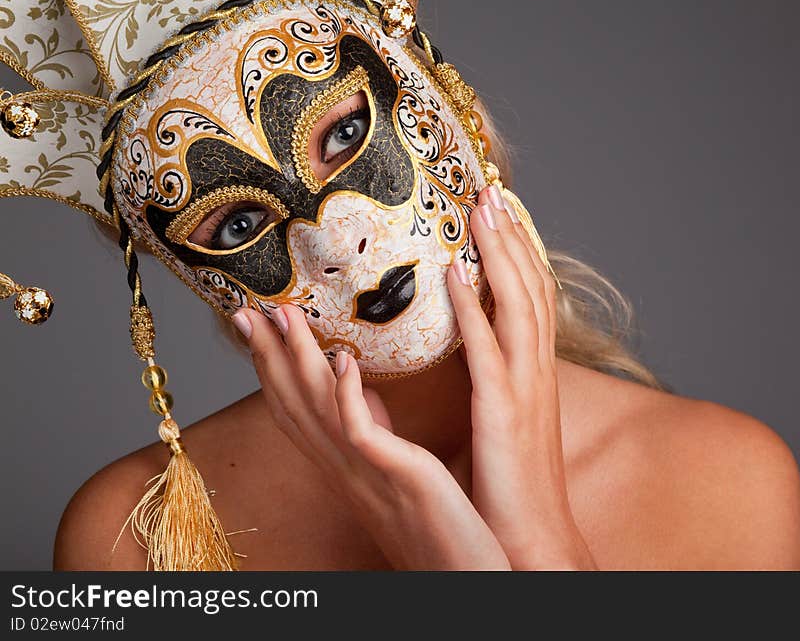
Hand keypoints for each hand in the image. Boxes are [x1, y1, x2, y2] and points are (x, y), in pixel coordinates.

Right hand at [232, 303, 509, 569]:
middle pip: (294, 405)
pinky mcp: (398, 476)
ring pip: (318, 411)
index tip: (257, 326)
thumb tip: (360, 392)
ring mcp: (366, 473)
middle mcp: (345, 469)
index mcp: (345, 466)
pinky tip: (341, 359)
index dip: (271, 368)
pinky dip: (347, 394)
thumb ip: (374, 435)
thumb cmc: (440, 528)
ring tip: (284, 315)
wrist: (463, 578)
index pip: (296, 411)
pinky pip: (362, 433)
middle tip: (245, 311)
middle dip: (267, 355)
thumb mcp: (397, 469)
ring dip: (298, 360)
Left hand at [447, 185, 596, 569]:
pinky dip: (473, 307)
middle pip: (531, 286)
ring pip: (517, 305)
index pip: (532, 296)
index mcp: (534, 372)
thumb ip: (494, 379)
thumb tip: (473, 350)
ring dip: (499, 252)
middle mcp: (536, 370)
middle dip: (512, 235)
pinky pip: (487, 350)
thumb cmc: (512, 482)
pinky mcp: (504, 412)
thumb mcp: (504, 418)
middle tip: (492, 189)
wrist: (533, 539)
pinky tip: (454, 273)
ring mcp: (524, 388)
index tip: (501, 212)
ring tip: (479, 208)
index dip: (520, 251)